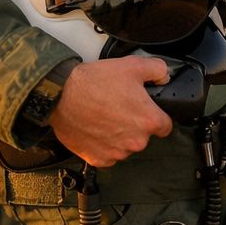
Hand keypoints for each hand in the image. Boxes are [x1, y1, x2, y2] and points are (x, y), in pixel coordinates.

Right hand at [47, 57, 172, 167]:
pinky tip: (95, 129)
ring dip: (119, 135)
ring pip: (125, 146)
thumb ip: (157, 69)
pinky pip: (108, 154)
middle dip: (134, 124)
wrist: (61, 95)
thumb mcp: (131, 65)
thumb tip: (164, 76)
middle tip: (119, 108)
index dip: (156, 116)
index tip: (144, 110)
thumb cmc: (94, 82)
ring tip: (104, 117)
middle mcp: (136, 141)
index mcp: (148, 121)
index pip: (165, 126)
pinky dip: (103, 145)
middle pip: (144, 136)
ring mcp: (117, 153)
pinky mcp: (99, 159)